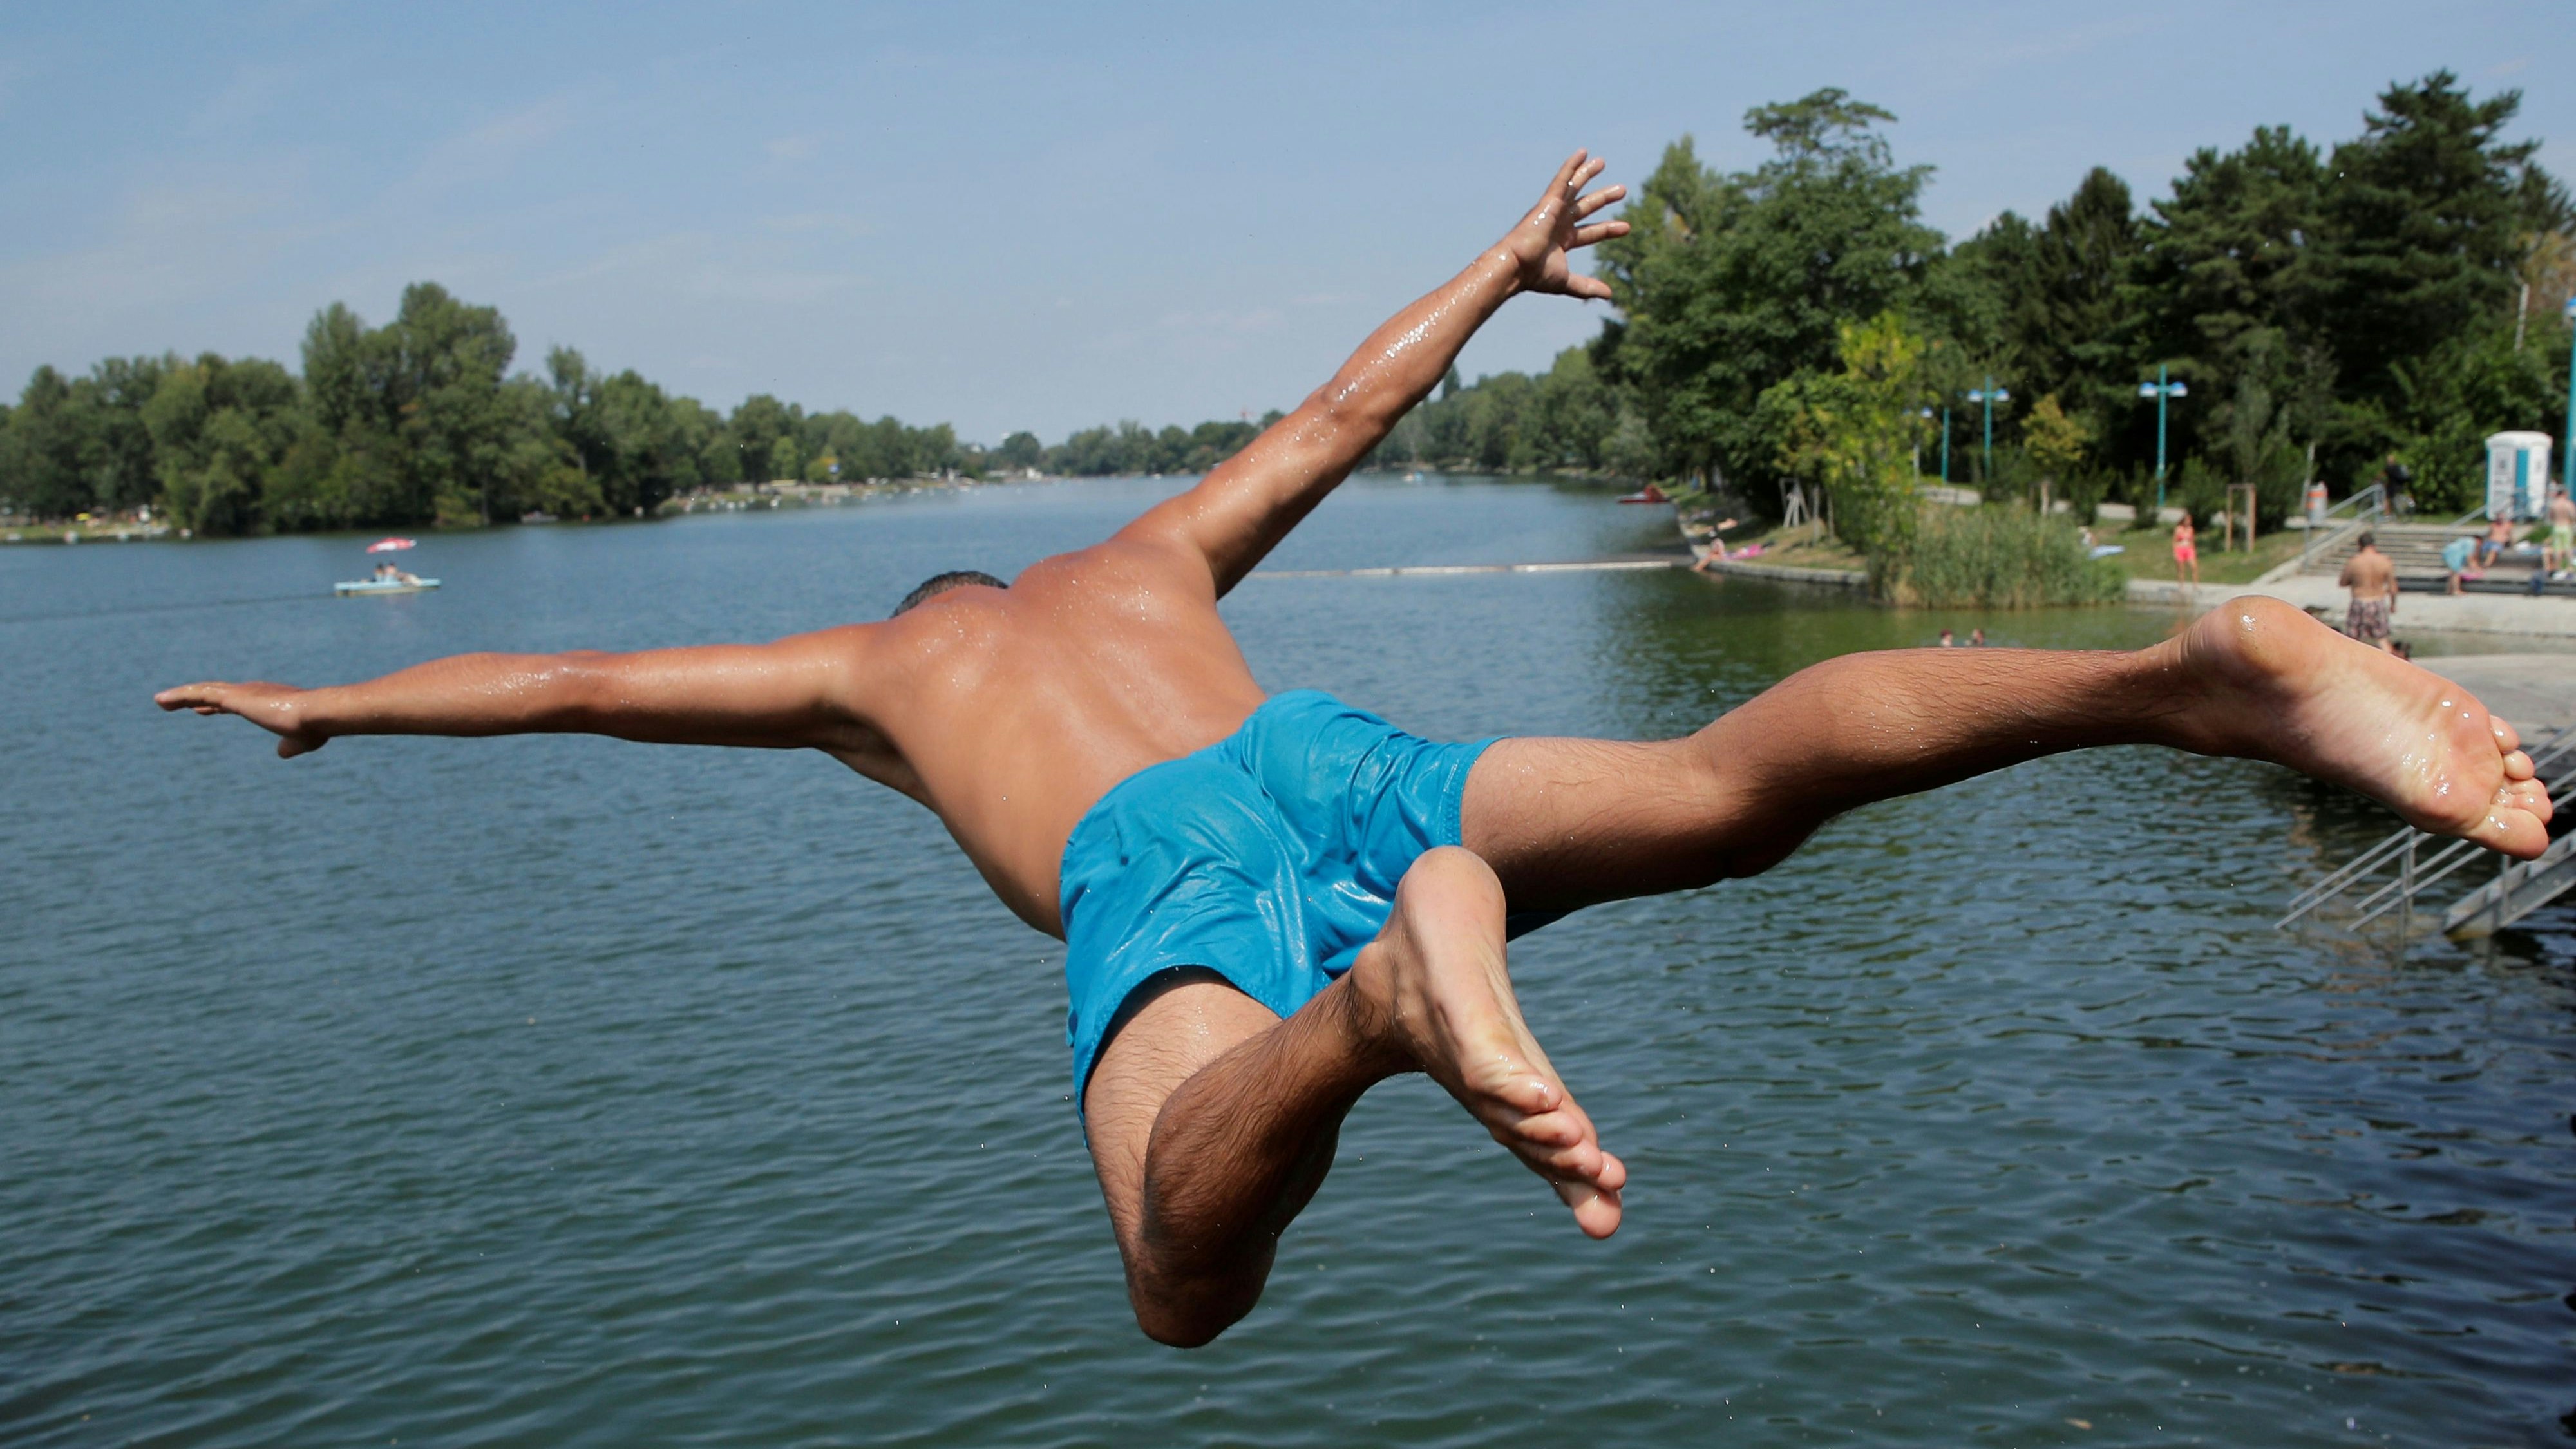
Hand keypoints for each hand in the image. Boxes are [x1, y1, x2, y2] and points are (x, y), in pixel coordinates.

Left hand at [155, 680, 328, 757]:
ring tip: (160, 702)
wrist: (316, 714)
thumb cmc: (314, 727)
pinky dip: (178, 696)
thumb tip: (281, 753)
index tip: (204, 709)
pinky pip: (198, 694)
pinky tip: (161, 701)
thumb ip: (289, 746)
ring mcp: (241, 693)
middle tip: (182, 704)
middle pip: (217, 694)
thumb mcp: (301, 741)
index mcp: (267, 700)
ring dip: (181, 696)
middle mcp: (253, 691)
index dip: (218, 706)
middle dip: (199, 699)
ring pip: (204, 692)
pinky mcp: (232, 697)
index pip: (236, 702)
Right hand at [1498, 151, 1628, 299]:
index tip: (1627, 227)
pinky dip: (1572, 166)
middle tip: (1622, 190)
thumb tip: (1609, 295)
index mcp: (1563, 240)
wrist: (1516, 266)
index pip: (1591, 232)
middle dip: (1603, 198)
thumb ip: (1586, 287)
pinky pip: (1563, 179)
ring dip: (1587, 175)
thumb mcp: (1566, 281)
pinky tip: (1583, 152)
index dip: (1608, 229)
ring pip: (1574, 188)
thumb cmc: (1535, 275)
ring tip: (1602, 162)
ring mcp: (1553, 210)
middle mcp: (1559, 223)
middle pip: (1586, 207)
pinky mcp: (1549, 201)